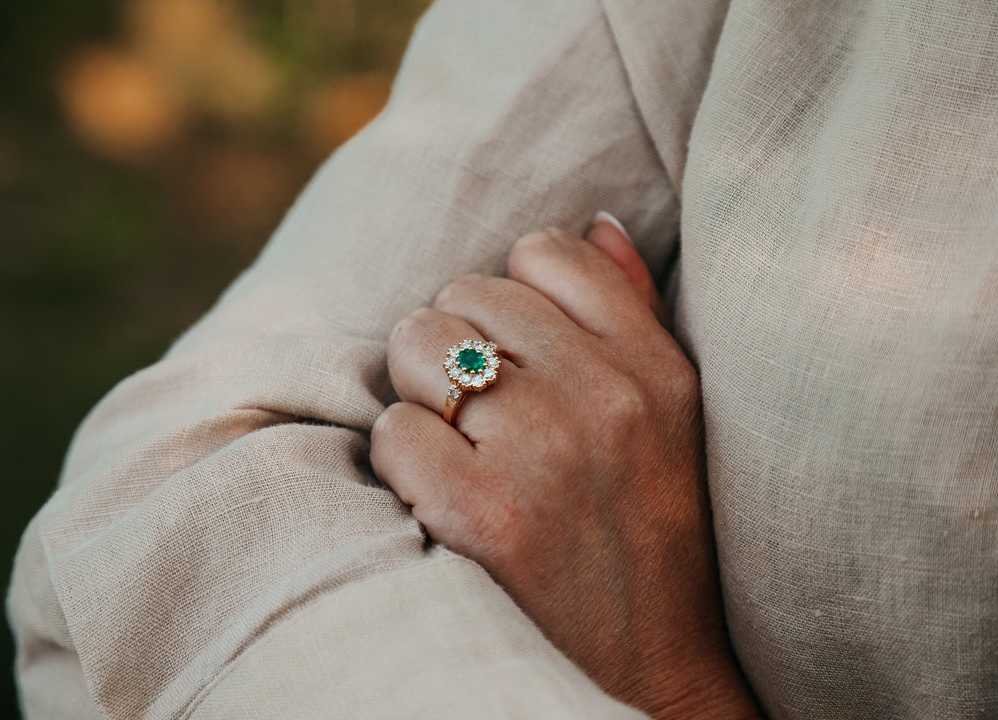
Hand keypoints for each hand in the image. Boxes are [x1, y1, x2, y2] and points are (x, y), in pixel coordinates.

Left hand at [370, 217, 758, 718]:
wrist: (649, 673)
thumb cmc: (651, 536)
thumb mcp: (675, 420)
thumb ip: (634, 313)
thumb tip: (593, 223)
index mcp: (657, 369)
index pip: (546, 252)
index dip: (512, 297)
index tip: (517, 350)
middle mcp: (605, 400)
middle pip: (465, 294)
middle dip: (456, 343)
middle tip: (480, 410)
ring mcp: (543, 456)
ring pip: (418, 347)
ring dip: (421, 393)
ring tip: (459, 445)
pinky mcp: (482, 516)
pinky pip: (394, 430)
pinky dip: (401, 459)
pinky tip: (440, 494)